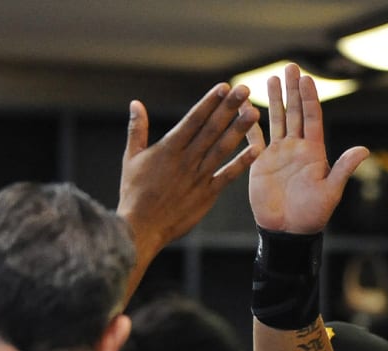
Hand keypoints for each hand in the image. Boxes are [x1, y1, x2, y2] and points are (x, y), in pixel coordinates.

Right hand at [117, 82, 260, 269]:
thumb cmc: (134, 193)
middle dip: (228, 108)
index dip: (210, 102)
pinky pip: (228, 176)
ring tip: (254, 113)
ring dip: (239, 130)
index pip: (194, 119)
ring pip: (222, 148)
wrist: (141, 227)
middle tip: (245, 90)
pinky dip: (241, 163)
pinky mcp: (207, 194)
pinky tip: (256, 150)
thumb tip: (135, 104)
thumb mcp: (131, 157)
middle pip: (211, 128)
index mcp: (169, 148)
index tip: (224, 87)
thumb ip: (137, 129)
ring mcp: (198, 176)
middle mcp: (186, 159)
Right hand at [247, 63, 368, 233]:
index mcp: (313, 152)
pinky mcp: (261, 162)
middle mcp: (296, 148)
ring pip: (276, 120)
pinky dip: (250, 123)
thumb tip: (364, 150)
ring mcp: (278, 153)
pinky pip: (254, 138)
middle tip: (289, 66)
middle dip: (292, 90)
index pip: (312, 118)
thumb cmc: (312, 214)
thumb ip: (343, 168)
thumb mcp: (331, 191)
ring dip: (274, 99)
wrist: (289, 231)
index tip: (306, 78)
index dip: (309, 98)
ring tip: (271, 77)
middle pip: (295, 112)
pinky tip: (246, 106)